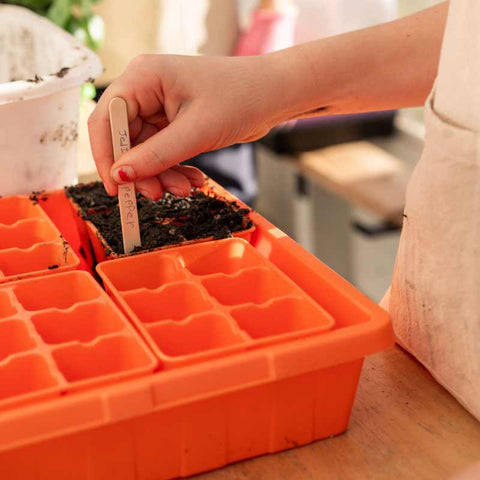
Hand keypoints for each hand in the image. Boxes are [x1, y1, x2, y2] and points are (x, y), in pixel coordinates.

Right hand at [88, 54, 280, 198]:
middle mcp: (146, 90)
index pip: (106, 119)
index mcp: (143, 77)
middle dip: (142, 171)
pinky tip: (193, 180)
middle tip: (158, 194)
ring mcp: (160, 107)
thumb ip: (155, 156)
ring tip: (186, 188)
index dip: (106, 156)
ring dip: (162, 174)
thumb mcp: (196, 132)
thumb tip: (120, 176)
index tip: (116, 188)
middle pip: (124, 140)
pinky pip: (163, 152)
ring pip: (145, 151)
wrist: (273, 95)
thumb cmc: (241, 98)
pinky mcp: (174, 123)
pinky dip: (174, 169)